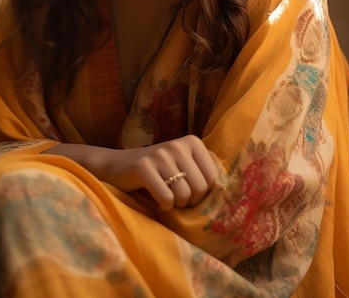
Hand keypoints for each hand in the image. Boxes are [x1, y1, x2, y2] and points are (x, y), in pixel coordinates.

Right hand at [44, 135, 218, 211]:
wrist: (118, 167)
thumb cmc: (158, 172)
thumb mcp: (183, 165)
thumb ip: (202, 173)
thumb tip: (229, 196)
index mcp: (192, 142)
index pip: (213, 180)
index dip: (202, 193)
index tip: (188, 190)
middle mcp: (177, 144)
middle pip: (199, 189)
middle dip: (188, 201)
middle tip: (174, 194)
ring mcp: (160, 154)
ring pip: (183, 196)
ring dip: (175, 204)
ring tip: (165, 194)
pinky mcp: (143, 167)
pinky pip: (166, 199)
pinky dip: (162, 206)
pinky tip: (155, 197)